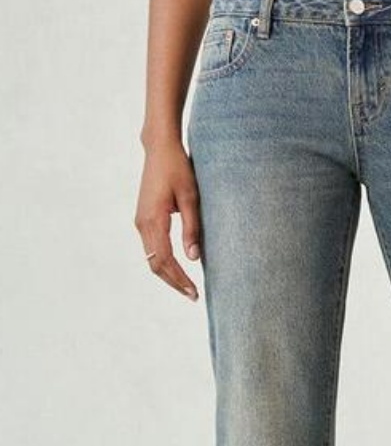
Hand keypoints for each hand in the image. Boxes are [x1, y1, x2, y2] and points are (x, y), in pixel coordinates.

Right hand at [134, 140, 201, 300]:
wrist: (160, 149)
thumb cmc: (178, 169)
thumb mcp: (191, 198)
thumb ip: (192, 229)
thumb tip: (194, 258)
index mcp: (153, 220)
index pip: (165, 260)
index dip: (179, 279)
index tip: (194, 292)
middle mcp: (142, 224)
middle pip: (155, 264)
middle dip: (174, 282)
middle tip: (193, 296)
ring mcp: (141, 222)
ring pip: (152, 258)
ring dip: (168, 275)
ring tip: (188, 287)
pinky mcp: (144, 219)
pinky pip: (152, 248)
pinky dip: (164, 262)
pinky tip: (178, 269)